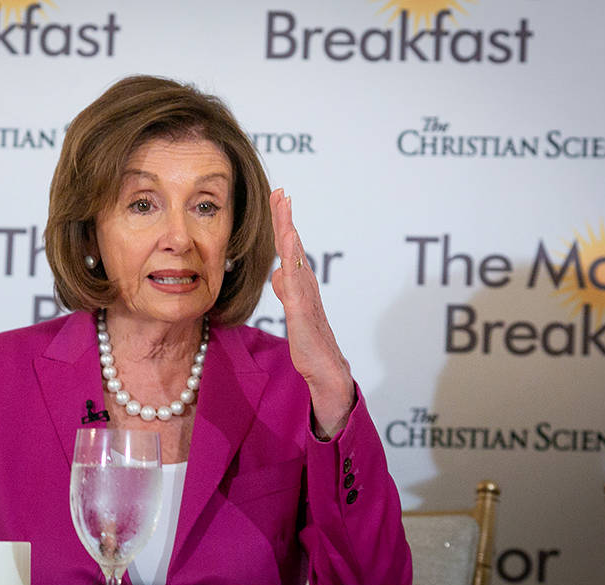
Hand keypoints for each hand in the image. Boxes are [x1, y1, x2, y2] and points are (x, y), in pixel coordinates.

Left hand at [269, 188, 353, 437]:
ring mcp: (306, 299)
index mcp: (302, 285)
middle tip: (281, 191)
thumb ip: (286, 292)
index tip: (279, 198)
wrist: (327, 373)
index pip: (290, 248)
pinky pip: (294, 286)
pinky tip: (286, 250)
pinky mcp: (302, 316)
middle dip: (287, 218)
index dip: (284, 223)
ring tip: (284, 209)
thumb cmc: (311, 345)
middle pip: (294, 246)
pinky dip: (291, 265)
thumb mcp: (294, 313)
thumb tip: (278, 274)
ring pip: (295, 259)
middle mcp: (306, 286)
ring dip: (289, 233)